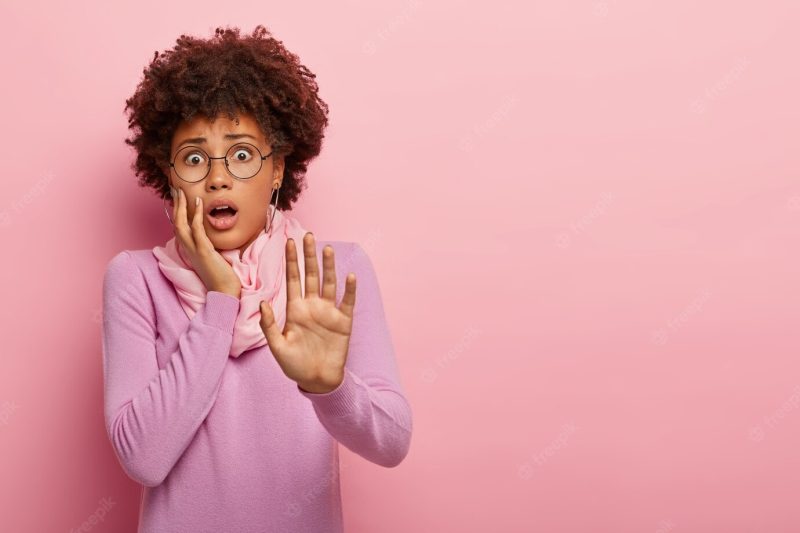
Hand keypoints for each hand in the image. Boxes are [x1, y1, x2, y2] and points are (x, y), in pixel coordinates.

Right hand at [170, 187, 241, 298]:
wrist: (225, 292)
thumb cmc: (221, 277)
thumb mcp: (213, 258)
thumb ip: (209, 247)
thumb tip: (214, 237)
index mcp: (190, 250)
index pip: (179, 228)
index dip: (177, 213)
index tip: (178, 199)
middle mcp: (188, 249)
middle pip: (176, 223)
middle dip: (175, 205)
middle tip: (175, 189)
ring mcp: (194, 250)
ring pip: (181, 224)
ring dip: (181, 206)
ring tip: (182, 192)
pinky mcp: (204, 251)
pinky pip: (197, 230)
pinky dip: (196, 215)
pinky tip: (199, 203)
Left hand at [258, 232, 355, 392]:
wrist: (317, 381)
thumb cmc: (295, 365)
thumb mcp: (277, 347)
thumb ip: (270, 325)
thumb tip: (262, 303)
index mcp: (295, 309)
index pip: (292, 279)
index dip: (291, 261)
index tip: (288, 242)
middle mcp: (312, 306)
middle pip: (311, 275)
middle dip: (309, 256)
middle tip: (309, 236)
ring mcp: (329, 312)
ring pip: (329, 283)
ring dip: (329, 267)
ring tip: (328, 249)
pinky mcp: (343, 321)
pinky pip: (348, 302)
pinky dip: (350, 289)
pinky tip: (350, 276)